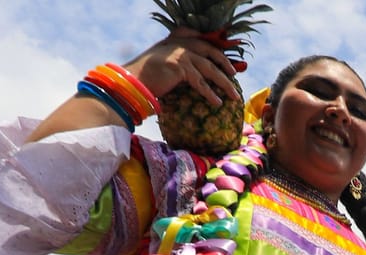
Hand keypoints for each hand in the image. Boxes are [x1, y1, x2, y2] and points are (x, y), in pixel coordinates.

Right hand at [125, 30, 243, 106]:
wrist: (131, 82)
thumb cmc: (146, 78)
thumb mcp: (164, 64)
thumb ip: (181, 63)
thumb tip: (200, 75)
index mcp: (176, 40)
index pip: (202, 40)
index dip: (217, 48)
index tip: (228, 58)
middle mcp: (179, 43)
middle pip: (210, 51)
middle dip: (225, 62)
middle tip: (235, 73)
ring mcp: (179, 53)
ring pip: (209, 68)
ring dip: (224, 83)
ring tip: (234, 95)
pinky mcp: (179, 66)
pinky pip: (200, 82)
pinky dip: (210, 93)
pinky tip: (217, 102)